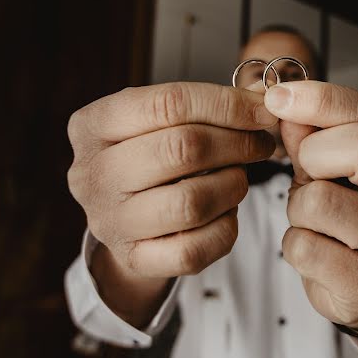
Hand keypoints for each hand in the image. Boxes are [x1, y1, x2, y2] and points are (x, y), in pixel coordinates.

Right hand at [67, 83, 276, 288]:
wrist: (122, 218)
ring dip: (232, 186)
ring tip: (238, 177)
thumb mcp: (162, 120)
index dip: (227, 105)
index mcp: (93, 125)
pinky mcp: (133, 258)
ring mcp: (110, 221)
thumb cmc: (149, 157)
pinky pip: (194, 249)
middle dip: (237, 143)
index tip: (263, 112)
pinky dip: (224, 228)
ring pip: (191, 202)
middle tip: (261, 144)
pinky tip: (226, 212)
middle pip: (182, 148)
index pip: (169, 102)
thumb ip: (210, 104)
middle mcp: (93, 173)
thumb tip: (264, 98)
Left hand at [264, 81, 357, 327]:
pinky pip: (305, 246)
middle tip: (307, 174)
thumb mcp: (331, 171)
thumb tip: (287, 103)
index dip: (320, 100)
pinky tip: (315, 251)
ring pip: (321, 200)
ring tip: (313, 221)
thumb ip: (311, 137)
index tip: (278, 96)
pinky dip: (295, 246)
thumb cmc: (347, 225)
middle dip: (314, 154)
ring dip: (298, 209)